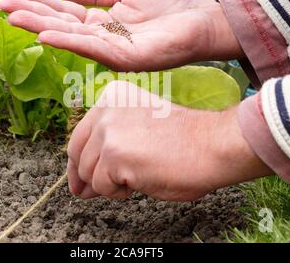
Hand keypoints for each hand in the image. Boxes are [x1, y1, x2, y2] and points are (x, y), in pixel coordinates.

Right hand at [0, 0, 242, 71]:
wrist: (198, 19)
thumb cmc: (167, 6)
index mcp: (101, 22)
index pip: (63, 13)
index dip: (38, 4)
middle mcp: (101, 37)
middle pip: (61, 25)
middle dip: (31, 15)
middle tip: (1, 6)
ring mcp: (111, 49)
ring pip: (71, 37)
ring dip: (42, 27)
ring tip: (15, 17)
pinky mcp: (125, 58)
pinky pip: (92, 48)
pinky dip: (68, 41)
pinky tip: (46, 35)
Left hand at [67, 81, 272, 200]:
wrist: (213, 144)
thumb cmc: (186, 140)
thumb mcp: (139, 129)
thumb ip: (109, 144)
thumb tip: (81, 182)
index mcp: (114, 96)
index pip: (80, 134)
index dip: (76, 161)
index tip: (77, 179)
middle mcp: (106, 108)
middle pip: (77, 154)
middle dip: (83, 178)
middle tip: (86, 193)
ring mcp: (109, 130)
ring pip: (88, 173)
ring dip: (108, 184)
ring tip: (136, 178)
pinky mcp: (114, 154)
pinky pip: (102, 186)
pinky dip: (119, 192)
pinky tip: (140, 180)